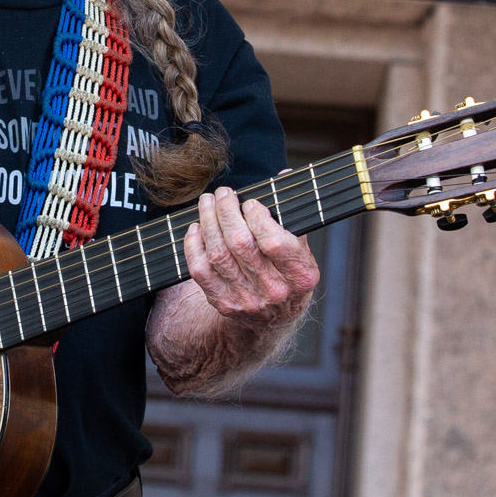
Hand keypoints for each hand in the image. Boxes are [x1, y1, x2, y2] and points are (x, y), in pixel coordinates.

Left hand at [183, 185, 319, 333]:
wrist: (273, 321)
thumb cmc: (288, 276)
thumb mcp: (301, 251)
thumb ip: (291, 216)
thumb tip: (283, 175)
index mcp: (300, 275)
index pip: (274, 242)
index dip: (258, 217)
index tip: (250, 202)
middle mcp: (274, 290)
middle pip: (241, 244)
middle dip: (227, 211)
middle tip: (223, 193)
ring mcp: (247, 299)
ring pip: (219, 254)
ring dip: (209, 221)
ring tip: (207, 202)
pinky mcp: (224, 303)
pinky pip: (201, 271)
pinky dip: (194, 246)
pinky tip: (196, 228)